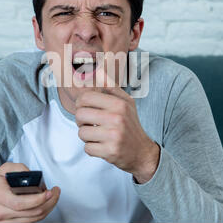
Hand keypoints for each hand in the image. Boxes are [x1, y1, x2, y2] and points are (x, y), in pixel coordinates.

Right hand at [0, 162, 60, 222]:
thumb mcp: (5, 169)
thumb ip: (20, 169)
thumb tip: (34, 176)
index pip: (20, 203)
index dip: (38, 199)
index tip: (49, 192)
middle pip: (31, 213)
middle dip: (49, 202)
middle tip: (56, 192)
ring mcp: (3, 222)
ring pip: (33, 219)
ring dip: (47, 208)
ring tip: (53, 198)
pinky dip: (40, 214)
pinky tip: (44, 205)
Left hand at [75, 56, 159, 183]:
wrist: (142, 152)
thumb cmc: (130, 124)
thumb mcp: (125, 102)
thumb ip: (111, 87)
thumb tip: (97, 70)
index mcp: (119, 104)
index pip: (85, 98)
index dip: (80, 103)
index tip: (85, 108)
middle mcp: (117, 118)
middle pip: (80, 115)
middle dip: (81, 120)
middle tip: (89, 123)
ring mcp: (114, 136)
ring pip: (81, 133)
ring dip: (86, 136)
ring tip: (97, 135)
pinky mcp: (110, 152)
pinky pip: (87, 148)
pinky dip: (92, 148)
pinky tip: (102, 146)